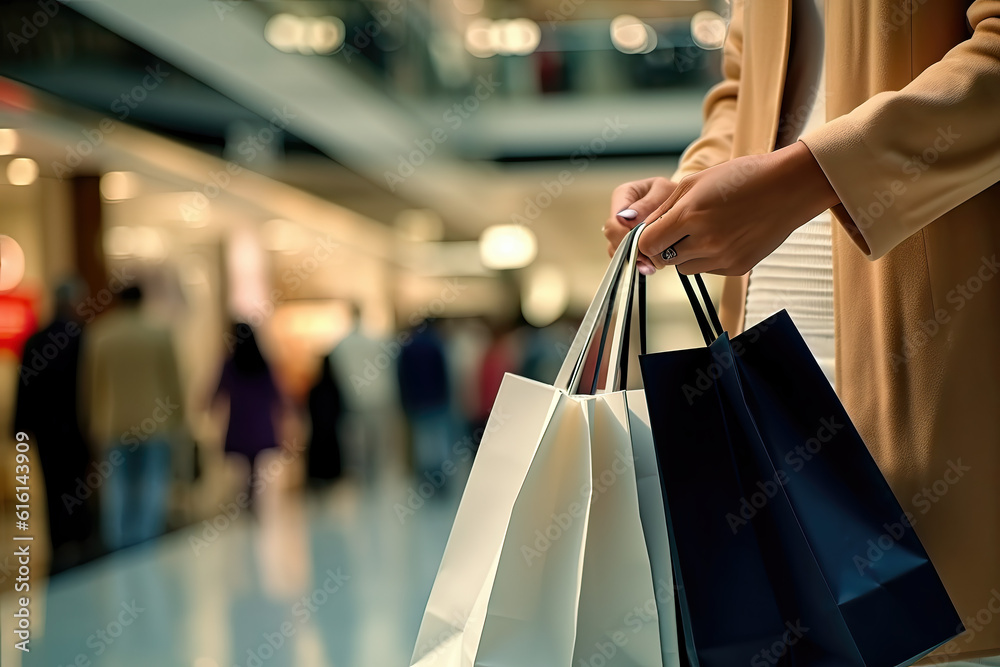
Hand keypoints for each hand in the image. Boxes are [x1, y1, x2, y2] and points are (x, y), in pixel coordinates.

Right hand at [603, 176, 678, 274]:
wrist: (683, 202)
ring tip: (650, 264)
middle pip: (612, 236)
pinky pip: (625, 256)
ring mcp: (621, 230)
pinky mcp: (628, 243)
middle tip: (647, 257)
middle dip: (628, 249)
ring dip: (632, 259)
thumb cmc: (672, 193)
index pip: (614, 219)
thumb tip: (627, 218)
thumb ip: (647, 204)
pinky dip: (636, 263)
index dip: (624, 234)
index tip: (642, 242)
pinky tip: (649, 266)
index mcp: (623, 195)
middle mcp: (618, 213)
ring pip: (616, 249)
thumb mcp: (664, 191)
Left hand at [637, 141, 840, 275]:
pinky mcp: (737, 268)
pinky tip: (725, 236)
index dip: (644, 240)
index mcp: (689, 216)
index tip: (651, 233)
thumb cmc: (742, 177)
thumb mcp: (695, 183)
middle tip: (682, 228)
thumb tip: (643, 231)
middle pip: (664, 258)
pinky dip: (708, 257)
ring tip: (706, 229)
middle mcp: (704, 241)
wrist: (789, 187)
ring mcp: (722, 257)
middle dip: (665, 246)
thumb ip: (664, 210)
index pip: (646, 244)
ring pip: (684, 267)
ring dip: (686, 253)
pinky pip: (708, 269)